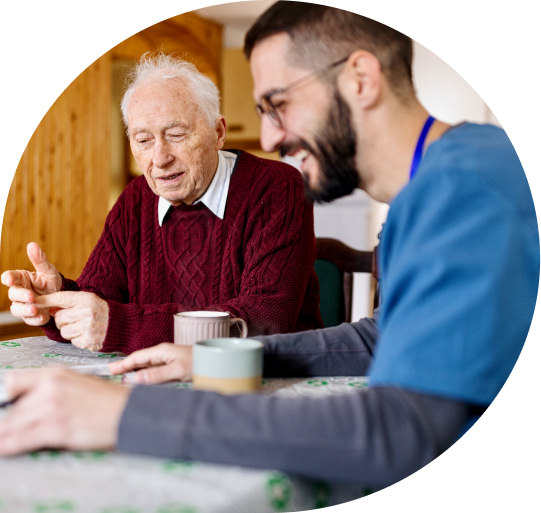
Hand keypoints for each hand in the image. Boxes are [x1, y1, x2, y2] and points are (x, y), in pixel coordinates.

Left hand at [0, 368, 129, 455]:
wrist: (129, 412)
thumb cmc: (109, 401)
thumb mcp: (79, 383)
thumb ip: (53, 390)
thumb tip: (30, 405)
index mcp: (56, 374)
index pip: (14, 382)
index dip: (6, 397)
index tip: (3, 407)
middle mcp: (51, 387)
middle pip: (13, 409)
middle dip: (7, 423)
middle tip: (5, 430)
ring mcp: (52, 408)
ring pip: (12, 425)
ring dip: (4, 436)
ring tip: (2, 441)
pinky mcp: (56, 428)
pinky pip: (21, 440)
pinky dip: (9, 447)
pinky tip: (4, 449)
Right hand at [1, 242, 61, 325]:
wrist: (60, 297)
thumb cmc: (50, 282)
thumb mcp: (48, 271)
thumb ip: (40, 260)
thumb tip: (32, 245)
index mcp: (21, 278)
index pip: (9, 277)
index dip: (8, 278)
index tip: (9, 279)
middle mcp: (19, 292)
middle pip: (13, 294)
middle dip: (21, 296)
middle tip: (31, 296)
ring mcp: (23, 305)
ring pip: (18, 309)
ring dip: (26, 310)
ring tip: (35, 309)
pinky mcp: (30, 316)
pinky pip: (29, 319)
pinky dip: (35, 319)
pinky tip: (42, 317)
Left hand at [36, 291, 108, 351]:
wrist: (121, 324)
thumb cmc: (102, 311)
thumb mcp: (88, 300)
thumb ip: (69, 302)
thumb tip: (47, 307)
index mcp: (86, 299)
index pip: (60, 298)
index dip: (45, 300)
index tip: (33, 301)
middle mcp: (86, 312)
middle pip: (59, 318)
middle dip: (63, 320)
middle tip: (74, 319)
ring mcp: (87, 327)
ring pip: (63, 331)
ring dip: (69, 330)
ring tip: (82, 327)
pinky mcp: (88, 340)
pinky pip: (72, 341)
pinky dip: (77, 339)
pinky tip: (87, 333)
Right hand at [109, 342, 192, 383]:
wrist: (216, 361)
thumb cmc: (199, 363)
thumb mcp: (177, 371)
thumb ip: (157, 375)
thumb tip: (136, 379)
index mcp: (162, 351)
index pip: (138, 357)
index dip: (124, 364)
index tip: (111, 370)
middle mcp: (163, 353)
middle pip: (140, 360)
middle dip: (126, 365)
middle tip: (112, 372)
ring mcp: (168, 358)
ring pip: (147, 364)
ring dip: (135, 369)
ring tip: (124, 376)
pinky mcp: (173, 365)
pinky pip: (155, 368)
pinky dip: (145, 373)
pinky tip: (142, 378)